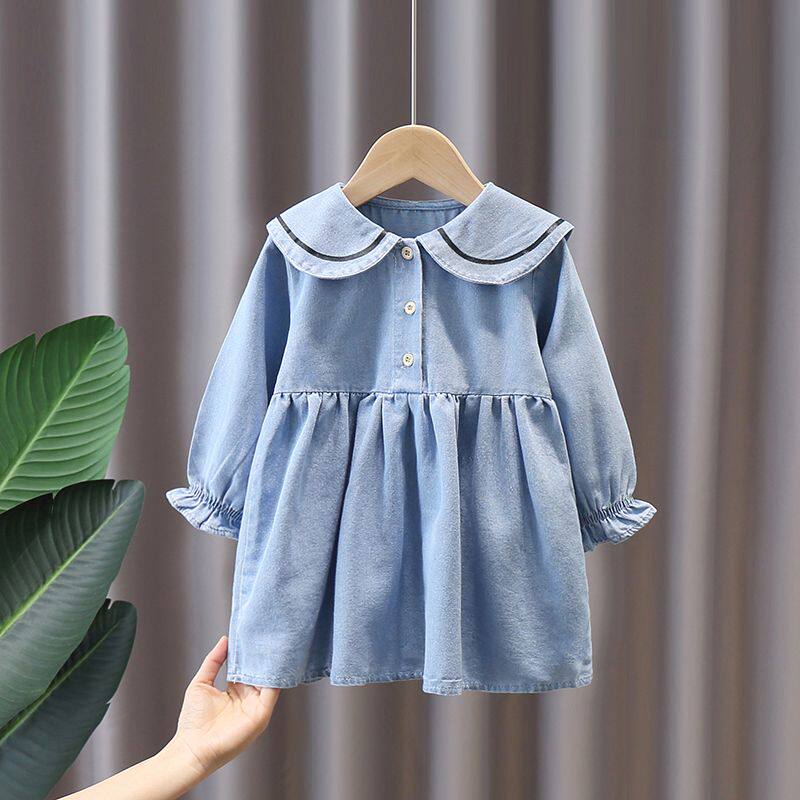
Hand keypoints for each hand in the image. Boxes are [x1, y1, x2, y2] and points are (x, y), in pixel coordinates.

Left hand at [168, 636, 279, 776]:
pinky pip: (273, 691)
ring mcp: (256, 707)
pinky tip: (274, 661)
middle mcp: (249, 699)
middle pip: (261, 671)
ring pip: (270, 679)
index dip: (251, 651)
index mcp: (237, 692)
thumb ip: (214, 661)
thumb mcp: (202, 683)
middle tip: (268, 632)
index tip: (254, 632)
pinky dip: (276, 676)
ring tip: (274, 641)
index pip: (249, 667)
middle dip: (264, 654)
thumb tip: (225, 639)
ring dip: (272, 662)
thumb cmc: (193, 721)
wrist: (191, 749)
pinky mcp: (261, 715)